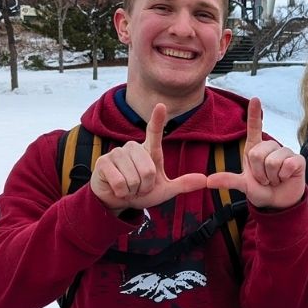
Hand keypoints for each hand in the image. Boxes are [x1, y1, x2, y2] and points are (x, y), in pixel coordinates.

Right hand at [90, 103, 207, 214]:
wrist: (116, 202)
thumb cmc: (140, 191)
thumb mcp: (164, 190)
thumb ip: (183, 184)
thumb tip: (204, 179)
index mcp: (149, 150)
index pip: (154, 132)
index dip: (157, 119)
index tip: (161, 105)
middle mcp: (133, 147)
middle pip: (148, 170)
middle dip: (146, 186)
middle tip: (138, 187)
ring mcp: (117, 153)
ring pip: (134, 178)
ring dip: (133, 190)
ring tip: (128, 187)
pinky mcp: (103, 162)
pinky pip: (120, 182)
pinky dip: (122, 192)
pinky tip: (117, 189)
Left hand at [207, 98, 305, 209]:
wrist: (278, 203)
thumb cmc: (261, 190)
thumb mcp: (243, 185)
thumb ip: (228, 181)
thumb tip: (208, 180)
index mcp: (255, 149)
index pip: (254, 128)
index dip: (254, 114)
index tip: (255, 99)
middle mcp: (270, 147)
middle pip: (258, 153)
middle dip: (259, 172)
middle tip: (265, 178)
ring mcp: (285, 152)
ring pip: (272, 161)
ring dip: (271, 176)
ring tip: (275, 179)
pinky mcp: (298, 160)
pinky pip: (287, 165)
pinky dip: (284, 176)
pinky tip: (286, 178)